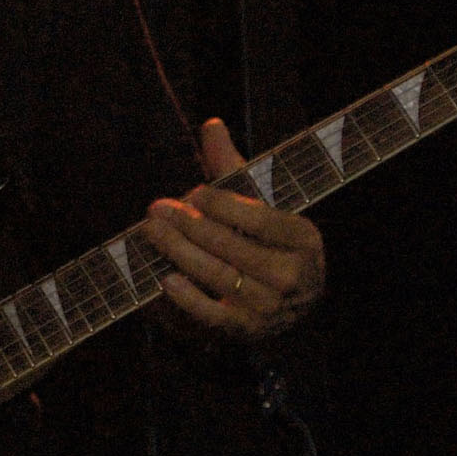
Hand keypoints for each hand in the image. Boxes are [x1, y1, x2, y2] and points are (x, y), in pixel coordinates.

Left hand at [143, 118, 324, 343]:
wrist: (291, 300)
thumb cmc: (267, 239)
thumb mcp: (261, 202)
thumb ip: (233, 167)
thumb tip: (210, 124)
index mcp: (304, 238)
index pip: (259, 218)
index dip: (223, 205)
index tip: (193, 193)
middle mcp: (293, 275)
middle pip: (234, 247)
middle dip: (190, 226)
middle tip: (156, 209)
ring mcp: (271, 307)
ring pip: (220, 277)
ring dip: (180, 254)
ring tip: (152, 232)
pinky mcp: (247, 330)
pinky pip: (214, 315)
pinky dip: (188, 299)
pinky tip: (164, 278)